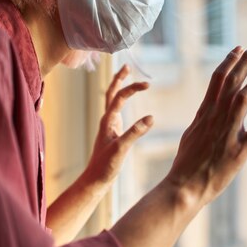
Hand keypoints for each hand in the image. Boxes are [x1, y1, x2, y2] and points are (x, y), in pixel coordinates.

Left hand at [84, 64, 153, 186]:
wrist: (95, 180)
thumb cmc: (105, 166)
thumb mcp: (121, 149)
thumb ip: (135, 132)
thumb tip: (151, 117)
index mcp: (107, 121)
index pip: (119, 97)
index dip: (132, 88)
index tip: (148, 85)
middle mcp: (107, 120)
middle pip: (111, 93)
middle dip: (119, 79)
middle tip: (127, 66)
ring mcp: (109, 126)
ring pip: (112, 101)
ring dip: (119, 87)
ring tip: (126, 77)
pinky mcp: (113, 132)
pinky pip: (117, 110)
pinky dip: (122, 101)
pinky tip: (126, 101)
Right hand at [165, 43, 246, 205]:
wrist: (184, 187)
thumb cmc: (186, 162)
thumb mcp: (192, 133)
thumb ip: (203, 117)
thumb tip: (209, 106)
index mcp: (204, 112)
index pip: (217, 80)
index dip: (229, 62)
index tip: (239, 48)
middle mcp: (215, 118)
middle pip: (230, 82)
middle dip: (244, 62)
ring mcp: (227, 133)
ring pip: (243, 99)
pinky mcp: (239, 151)